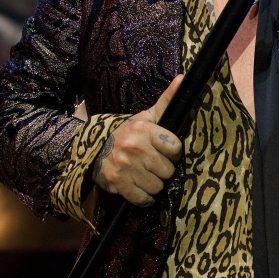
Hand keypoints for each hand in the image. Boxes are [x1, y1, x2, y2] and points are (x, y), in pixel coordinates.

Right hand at [93, 75, 183, 205]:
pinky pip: (143, 199)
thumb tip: (183, 78)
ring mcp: (124, 166)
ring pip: (157, 186)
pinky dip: (143, 197)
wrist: (94, 149)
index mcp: (143, 129)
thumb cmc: (128, 133)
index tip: (162, 150)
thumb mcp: (146, 116)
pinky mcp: (117, 183)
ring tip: (144, 174)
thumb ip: (167, 100)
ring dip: (153, 184)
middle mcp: (134, 146)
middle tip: (151, 164)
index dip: (171, 152)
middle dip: (162, 169)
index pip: (176, 148)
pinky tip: (138, 187)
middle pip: (168, 170)